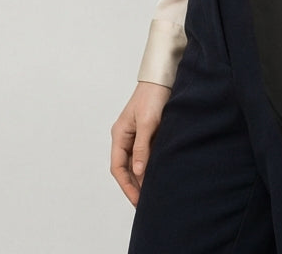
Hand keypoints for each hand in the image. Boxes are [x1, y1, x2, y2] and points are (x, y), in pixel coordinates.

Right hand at [110, 80, 171, 205]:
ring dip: (142, 177)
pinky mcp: (147, 133)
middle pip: (125, 168)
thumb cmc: (152, 97)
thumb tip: (137, 172)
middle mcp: (125, 137)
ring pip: (136, 163)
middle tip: (145, 203)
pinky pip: (145, 155)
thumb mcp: (147, 123)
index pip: (118, 167)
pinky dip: (149, 166)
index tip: (137, 200)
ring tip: (152, 193)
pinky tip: (158, 175)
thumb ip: (142, 148)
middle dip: (134, 186)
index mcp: (119, 135)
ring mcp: (135, 135)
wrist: (163, 78)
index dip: (126, 186)